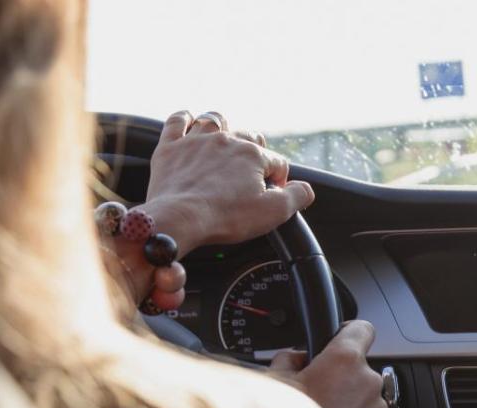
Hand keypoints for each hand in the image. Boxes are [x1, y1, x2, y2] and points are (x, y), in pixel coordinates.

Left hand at [143, 110, 314, 255]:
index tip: (271, 195)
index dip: (279, 180)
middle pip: (249, 137)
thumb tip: (306, 188)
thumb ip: (298, 196)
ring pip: (215, 121)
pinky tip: (188, 121)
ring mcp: (196, 141)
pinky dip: (184, 118)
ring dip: (224, 128)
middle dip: (255, 152)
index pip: (277, 162)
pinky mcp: (170, 147)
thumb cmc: (226, 217)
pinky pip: (177, 121)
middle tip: (251, 174)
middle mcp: (226, 140)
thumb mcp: (274, 212)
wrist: (180, 219)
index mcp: (253, 155)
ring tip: (225, 142)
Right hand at [270, 321, 388, 407]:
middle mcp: (367, 382)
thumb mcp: (274, 382)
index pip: (362, 328)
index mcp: (344, 360)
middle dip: (340, 376)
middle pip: (359, 368)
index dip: (349, 332)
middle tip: (315, 391)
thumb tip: (293, 357)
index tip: (340, 338)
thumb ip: (287, 359)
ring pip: (364, 396)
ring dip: (348, 402)